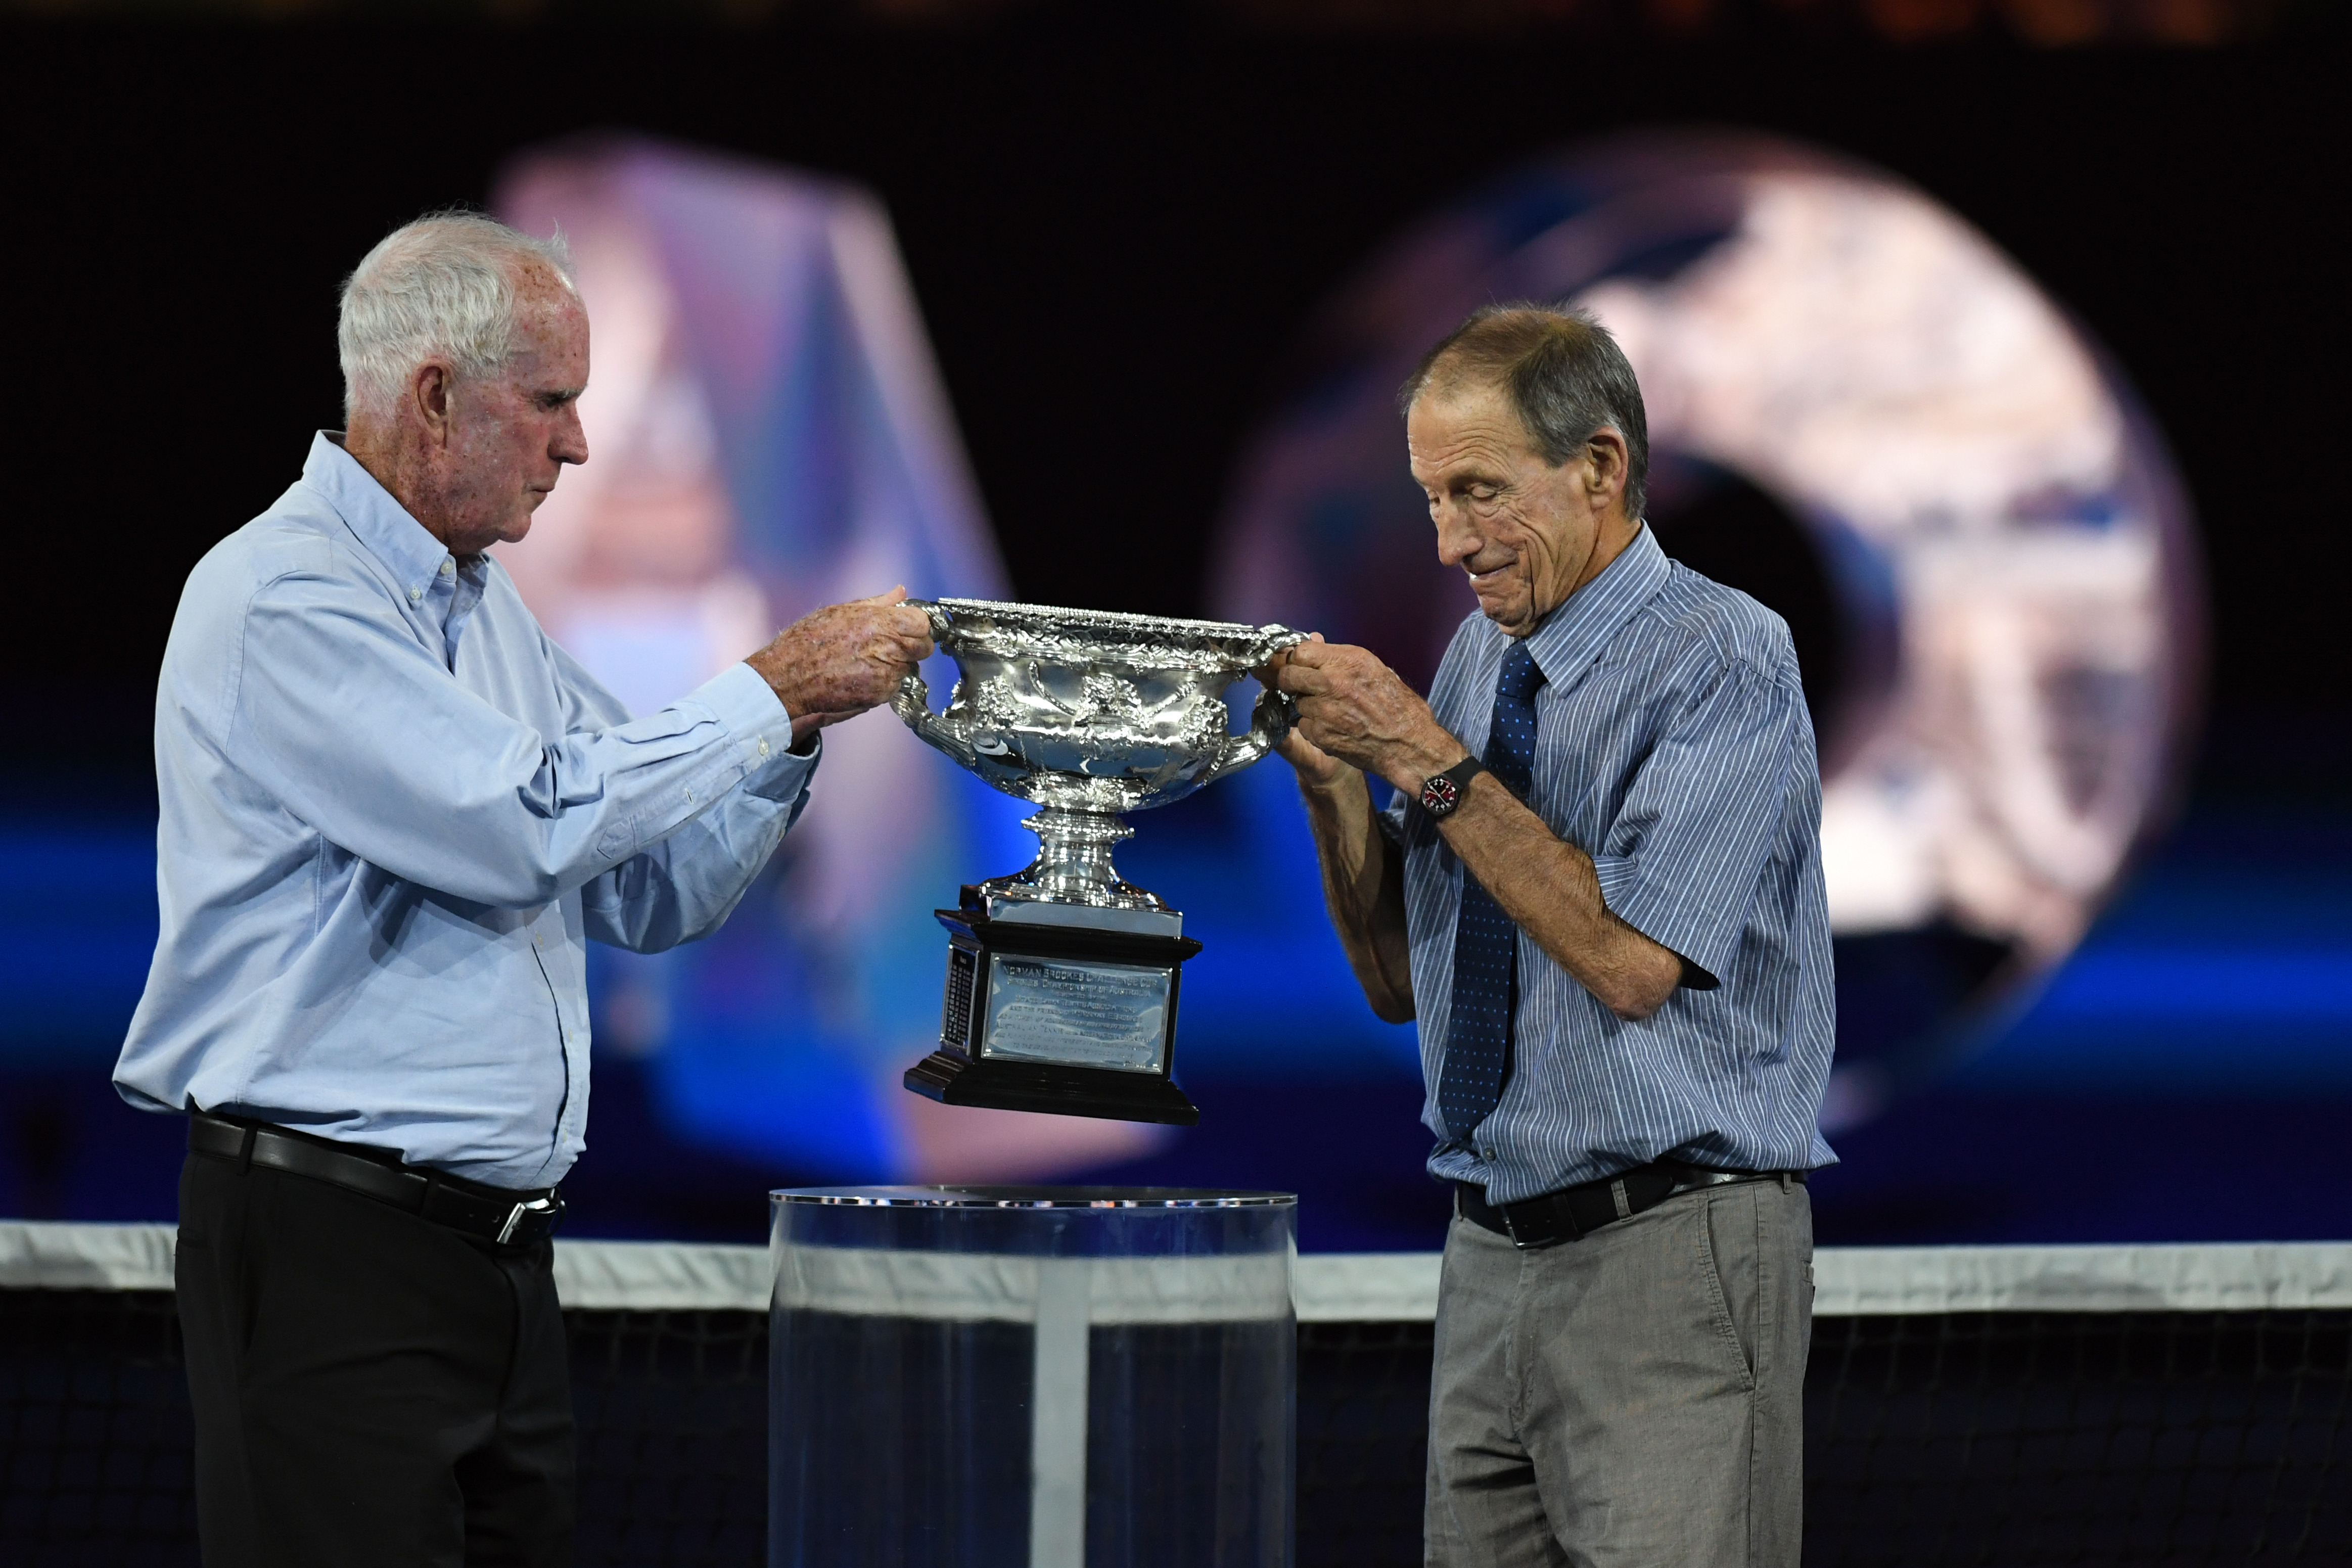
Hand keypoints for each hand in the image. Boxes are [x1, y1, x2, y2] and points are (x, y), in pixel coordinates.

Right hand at [747, 586, 934, 743]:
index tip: (906, 627)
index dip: (915, 624)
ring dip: (896, 665)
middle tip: (891, 646)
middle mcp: (885, 648)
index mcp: (877, 622)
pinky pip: (895, 686)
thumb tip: (899, 592)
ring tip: (866, 661)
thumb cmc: (805, 644)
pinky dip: (884, 682)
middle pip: (922, 646)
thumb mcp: (838, 612)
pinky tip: (861, 676)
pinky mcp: (879, 695)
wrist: (786, 681)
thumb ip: (876, 603)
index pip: (921, 622)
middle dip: (912, 645)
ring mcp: (884, 675)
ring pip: (909, 667)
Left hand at [1267, 635, 1462, 795]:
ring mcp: (1324, 710)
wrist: (1409, 745)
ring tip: (1331, 712)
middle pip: (1289, 675)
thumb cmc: (1398, 707)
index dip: (1298, 659)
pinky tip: (1334, 728)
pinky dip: (1314, 728)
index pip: (1301, 651)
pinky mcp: (1320, 734)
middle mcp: (1333, 682)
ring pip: (1297, 702)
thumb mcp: (1374, 670)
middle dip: (1291, 681)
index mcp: (1349, 661)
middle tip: (1301, 687)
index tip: (1302, 666)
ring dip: (1308, 706)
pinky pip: (1304, 725)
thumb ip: (1340, 658)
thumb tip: (1314, 642)